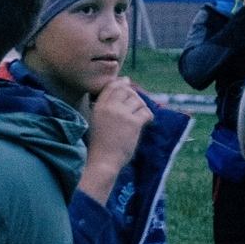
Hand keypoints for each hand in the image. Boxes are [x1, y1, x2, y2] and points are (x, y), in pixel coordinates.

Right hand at [81, 79, 154, 202]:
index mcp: (99, 106)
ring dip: (142, 106)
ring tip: (141, 114)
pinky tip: (148, 122)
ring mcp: (122, 114)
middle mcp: (110, 107)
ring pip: (137, 100)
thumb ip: (103, 109)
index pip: (112, 86)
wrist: (103, 161)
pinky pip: (146, 112)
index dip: (121, 82)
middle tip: (137, 103)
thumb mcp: (95, 121)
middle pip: (126, 90)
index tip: (127, 82)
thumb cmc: (98, 145)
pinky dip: (149, 116)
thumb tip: (114, 99)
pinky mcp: (133, 123)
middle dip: (133, 94)